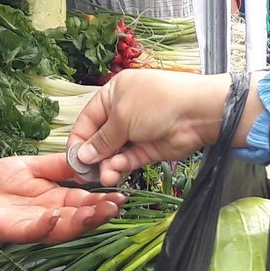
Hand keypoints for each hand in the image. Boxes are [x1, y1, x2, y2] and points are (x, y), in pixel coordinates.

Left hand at [0, 154, 122, 243]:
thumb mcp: (33, 166)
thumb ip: (58, 165)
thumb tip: (86, 157)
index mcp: (56, 200)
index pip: (84, 203)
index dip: (102, 200)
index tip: (120, 194)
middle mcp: (48, 216)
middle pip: (78, 219)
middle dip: (98, 214)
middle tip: (115, 206)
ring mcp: (31, 225)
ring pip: (60, 229)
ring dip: (78, 223)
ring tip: (95, 212)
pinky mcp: (11, 231)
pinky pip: (31, 231)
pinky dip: (43, 225)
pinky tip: (54, 215)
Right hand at [67, 70, 237, 186]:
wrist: (197, 113)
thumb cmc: (156, 103)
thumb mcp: (122, 117)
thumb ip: (102, 139)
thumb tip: (83, 155)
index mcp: (114, 94)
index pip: (88, 119)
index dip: (79, 140)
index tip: (72, 160)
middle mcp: (123, 112)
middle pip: (100, 138)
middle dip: (92, 156)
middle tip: (86, 176)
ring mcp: (137, 131)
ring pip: (114, 152)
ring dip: (107, 165)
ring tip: (104, 177)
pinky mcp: (149, 149)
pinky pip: (129, 159)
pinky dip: (121, 166)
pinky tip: (115, 172)